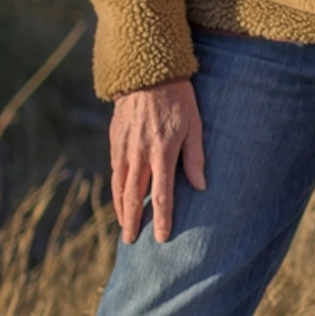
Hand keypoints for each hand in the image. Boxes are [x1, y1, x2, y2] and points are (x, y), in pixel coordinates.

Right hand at [110, 78, 205, 243]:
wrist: (146, 74)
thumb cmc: (178, 99)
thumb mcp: (194, 125)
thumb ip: (195, 157)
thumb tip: (200, 187)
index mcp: (162, 151)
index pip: (162, 194)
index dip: (162, 218)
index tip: (162, 238)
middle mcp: (139, 153)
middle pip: (134, 196)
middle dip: (133, 221)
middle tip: (132, 241)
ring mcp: (123, 147)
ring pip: (120, 186)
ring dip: (121, 209)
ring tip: (124, 227)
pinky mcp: (114, 141)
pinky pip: (114, 171)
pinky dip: (115, 190)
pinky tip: (119, 200)